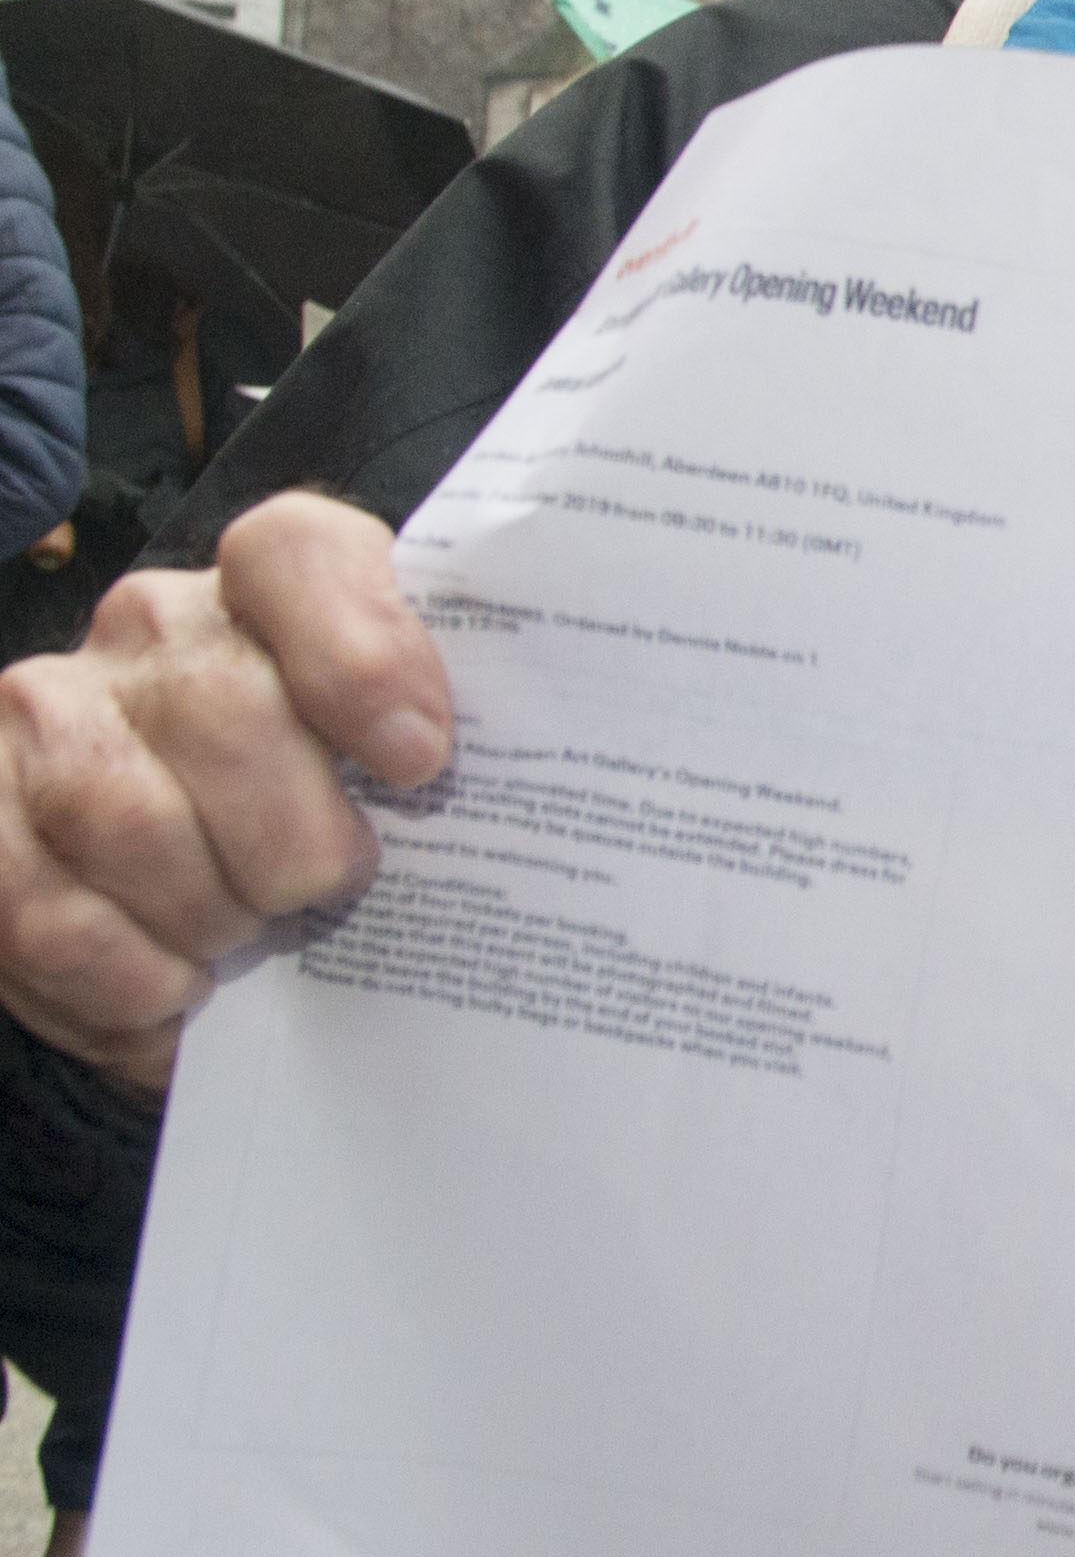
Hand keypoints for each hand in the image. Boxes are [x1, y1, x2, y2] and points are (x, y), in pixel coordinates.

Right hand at [0, 492, 450, 1089]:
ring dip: (206, 913)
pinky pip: (40, 911)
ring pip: (121, 813)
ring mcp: (46, 713)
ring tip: (248, 946)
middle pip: (220, 709)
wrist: (186, 857)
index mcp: (272, 585)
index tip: (421, 761)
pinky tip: (175, 1001)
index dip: (361, 652)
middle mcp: (152, 627)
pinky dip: (124, 981)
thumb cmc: (334, 801)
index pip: (299, 555)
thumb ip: (460, 752)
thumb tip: (542, 838)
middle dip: (292, 839)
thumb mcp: (405, 756)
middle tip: (331, 893)